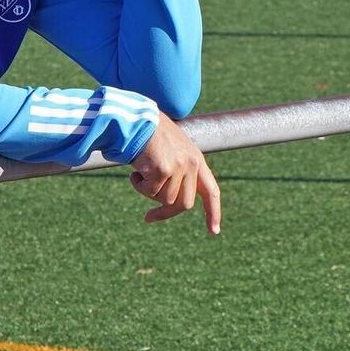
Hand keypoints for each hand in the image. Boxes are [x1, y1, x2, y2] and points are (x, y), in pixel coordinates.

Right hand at [130, 112, 220, 230]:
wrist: (137, 119)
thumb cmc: (150, 136)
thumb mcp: (172, 153)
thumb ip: (179, 173)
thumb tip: (174, 203)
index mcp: (197, 161)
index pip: (211, 191)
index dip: (213, 212)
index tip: (214, 231)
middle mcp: (192, 164)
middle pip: (184, 203)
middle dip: (165, 213)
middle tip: (149, 217)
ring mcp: (179, 167)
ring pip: (165, 199)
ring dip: (148, 191)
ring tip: (140, 174)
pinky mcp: (164, 169)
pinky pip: (149, 191)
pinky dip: (139, 185)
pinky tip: (135, 170)